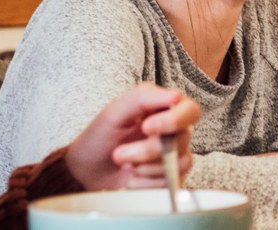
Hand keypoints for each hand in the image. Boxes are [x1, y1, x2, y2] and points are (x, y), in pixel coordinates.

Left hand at [67, 83, 202, 190]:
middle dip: (148, 150)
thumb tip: (175, 95)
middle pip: (182, 139)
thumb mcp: (113, 113)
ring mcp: (173, 156)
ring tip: (124, 164)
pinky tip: (133, 177)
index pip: (189, 110)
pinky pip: (170, 182)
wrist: (87, 171)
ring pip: (178, 163)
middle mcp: (173, 132)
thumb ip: (142, 98)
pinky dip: (146, 182)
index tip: (147, 128)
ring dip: (145, 167)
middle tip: (120, 154)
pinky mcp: (170, 178)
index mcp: (163, 110)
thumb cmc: (99, 139)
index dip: (173, 120)